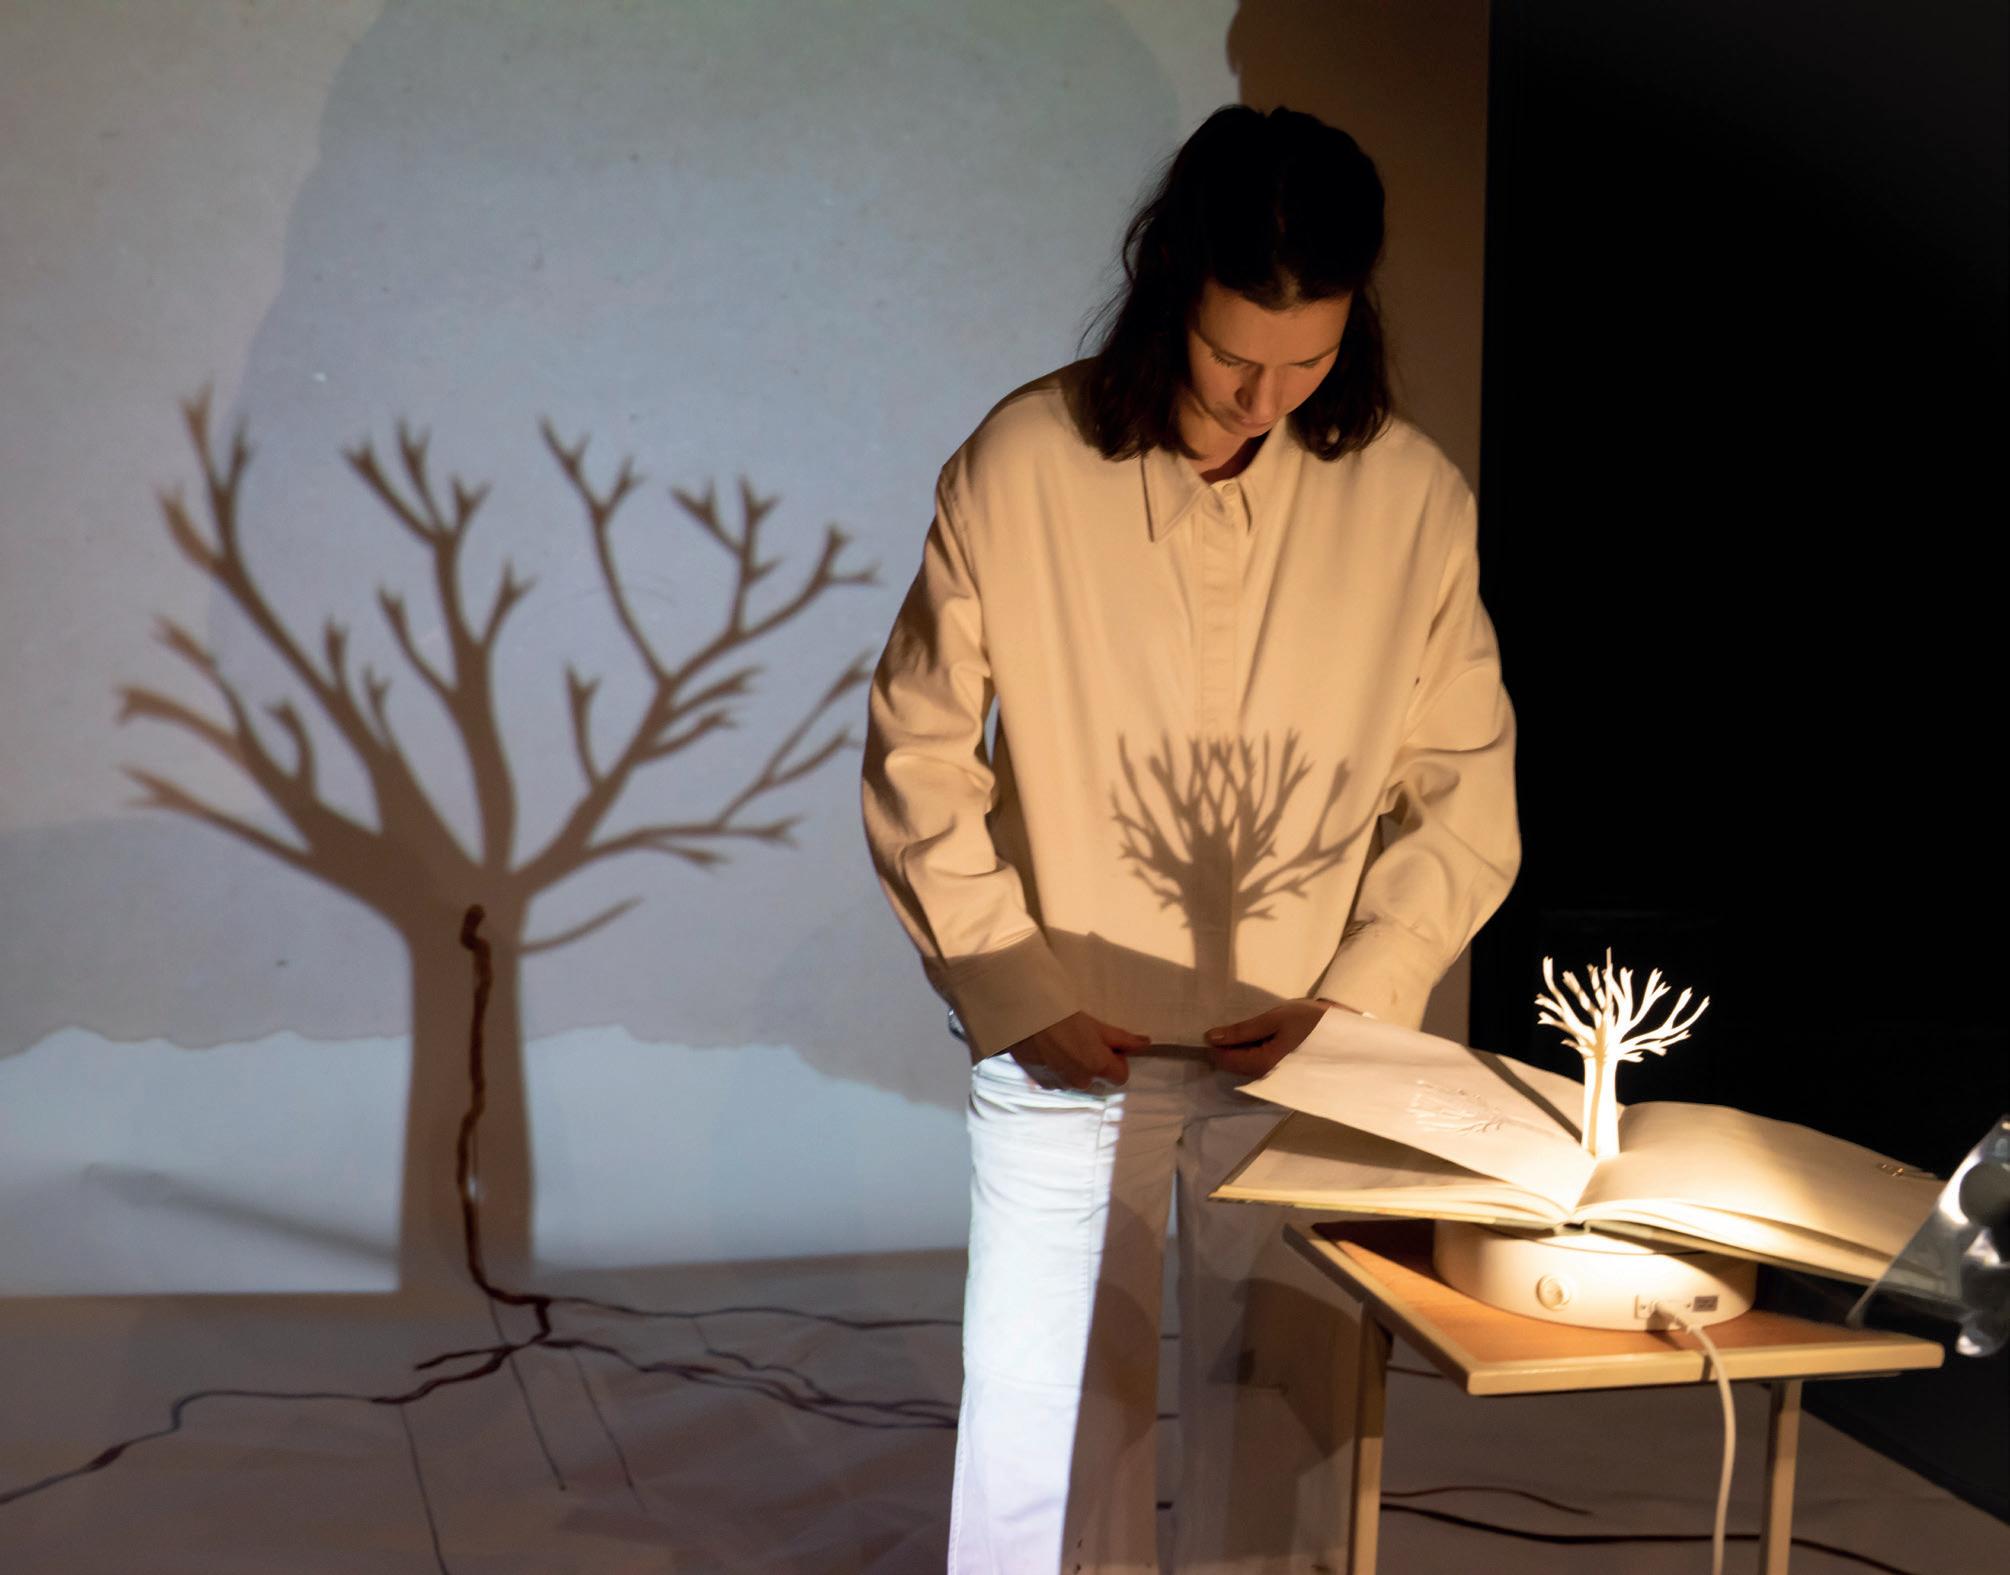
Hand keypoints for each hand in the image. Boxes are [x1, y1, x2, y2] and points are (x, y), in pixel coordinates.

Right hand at [1005, 1011, 1149, 1089]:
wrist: (1023, 1019)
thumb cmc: (1062, 1017)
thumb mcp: (1096, 1025)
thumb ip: (1122, 1039)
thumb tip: (1146, 1044)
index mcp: (1099, 1067)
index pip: (1121, 1077)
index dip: (1117, 1061)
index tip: (1107, 1045)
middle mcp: (1082, 1082)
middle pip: (1100, 1080)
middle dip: (1096, 1065)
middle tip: (1083, 1042)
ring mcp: (1062, 1085)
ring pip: (1079, 1081)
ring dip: (1077, 1068)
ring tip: (1064, 1045)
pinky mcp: (1043, 1084)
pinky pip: (1060, 1081)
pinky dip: (1059, 1071)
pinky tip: (1050, 1053)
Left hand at [1202, 998, 1348, 1076]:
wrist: (1346, 1033)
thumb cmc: (1311, 1021)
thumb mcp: (1274, 1019)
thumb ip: (1242, 1031)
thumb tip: (1210, 1038)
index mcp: (1263, 1064)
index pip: (1224, 1061)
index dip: (1214, 1044)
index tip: (1214, 1027)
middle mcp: (1267, 1078)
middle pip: (1234, 1065)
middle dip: (1228, 1046)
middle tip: (1236, 1024)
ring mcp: (1276, 1079)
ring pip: (1246, 1065)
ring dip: (1242, 1048)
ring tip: (1251, 1028)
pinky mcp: (1283, 1076)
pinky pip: (1260, 1065)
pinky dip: (1255, 1051)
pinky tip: (1262, 1037)